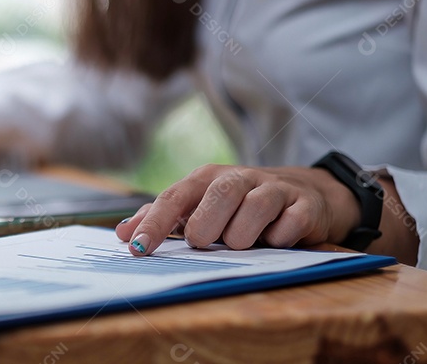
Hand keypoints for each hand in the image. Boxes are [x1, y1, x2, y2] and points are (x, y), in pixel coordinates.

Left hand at [116, 164, 361, 254]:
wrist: (304, 194)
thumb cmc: (240, 206)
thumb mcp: (200, 207)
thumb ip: (162, 218)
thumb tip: (122, 233)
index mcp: (206, 179)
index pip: (174, 197)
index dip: (154, 223)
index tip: (136, 248)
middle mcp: (238, 178)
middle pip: (216, 196)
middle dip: (205, 227)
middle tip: (203, 243)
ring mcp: (273, 189)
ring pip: (253, 208)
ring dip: (243, 235)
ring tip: (242, 243)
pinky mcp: (303, 204)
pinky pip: (289, 224)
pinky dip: (279, 238)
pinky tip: (276, 240)